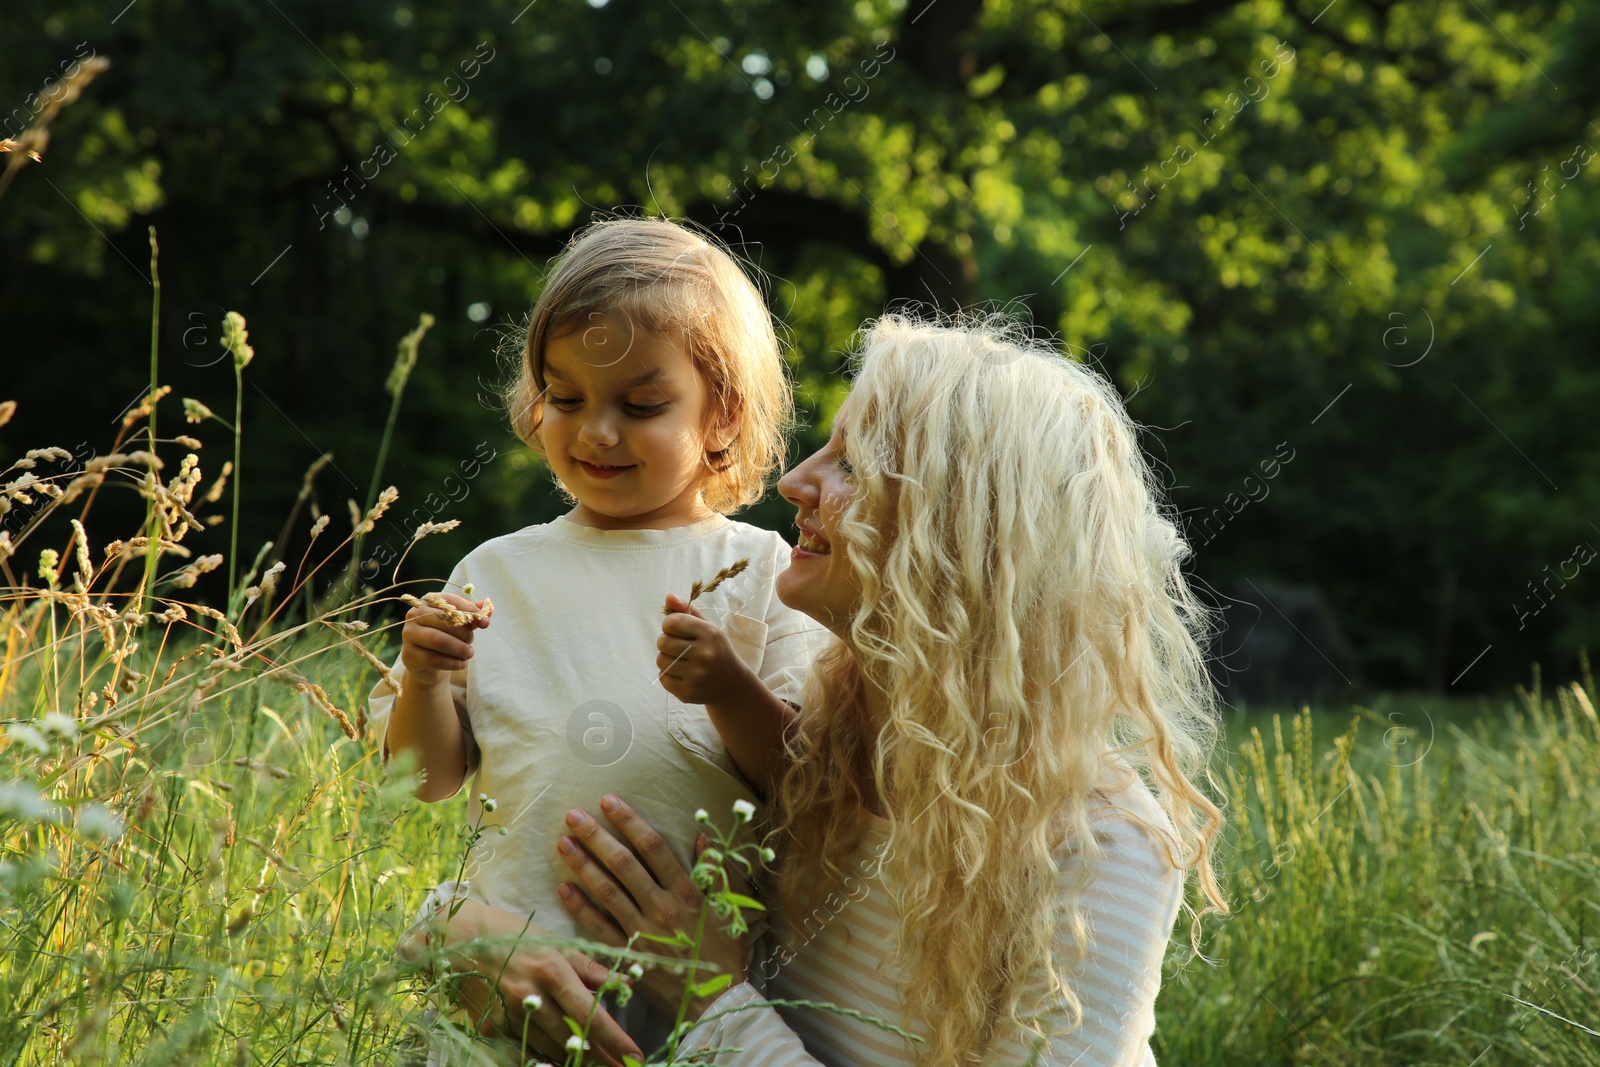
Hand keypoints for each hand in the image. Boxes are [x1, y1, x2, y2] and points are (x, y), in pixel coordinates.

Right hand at [401, 591, 490, 687]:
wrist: (428, 663)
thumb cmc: (447, 637)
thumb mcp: (462, 625)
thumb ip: (475, 616)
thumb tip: (489, 608)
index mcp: (428, 602)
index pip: (451, 602)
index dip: (470, 612)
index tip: (485, 624)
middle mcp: (414, 615)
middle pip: (444, 622)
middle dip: (464, 635)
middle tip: (472, 644)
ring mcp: (408, 635)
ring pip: (438, 640)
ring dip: (459, 649)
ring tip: (469, 654)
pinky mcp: (408, 655)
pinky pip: (433, 659)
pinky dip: (451, 663)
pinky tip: (461, 664)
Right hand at [403, 899, 642, 1065]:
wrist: (456, 939)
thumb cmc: (513, 934)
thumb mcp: (555, 942)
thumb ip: (591, 967)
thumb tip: (627, 981)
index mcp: (552, 970)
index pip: (590, 1014)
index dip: (615, 1040)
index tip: (636, 1056)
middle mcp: (531, 996)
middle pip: (573, 1040)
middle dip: (600, 1058)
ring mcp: (508, 1016)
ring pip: (550, 1050)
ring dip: (575, 1060)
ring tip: (598, 1065)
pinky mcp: (490, 1028)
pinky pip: (524, 1050)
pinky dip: (544, 1056)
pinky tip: (561, 1060)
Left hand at [557, 796, 748, 1021]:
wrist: (715, 1002)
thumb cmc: (725, 952)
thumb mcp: (727, 906)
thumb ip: (715, 869)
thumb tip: (704, 834)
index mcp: (687, 892)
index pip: (653, 847)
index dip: (629, 821)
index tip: (608, 801)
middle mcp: (662, 907)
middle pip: (623, 864)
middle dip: (597, 836)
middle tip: (573, 814)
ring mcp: (642, 932)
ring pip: (607, 891)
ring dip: (583, 865)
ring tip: (563, 842)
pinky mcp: (628, 956)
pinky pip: (599, 928)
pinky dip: (580, 908)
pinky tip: (564, 887)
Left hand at [657, 595, 752, 705]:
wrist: (732, 685)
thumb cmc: (716, 650)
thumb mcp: (707, 628)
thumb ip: (686, 612)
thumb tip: (668, 597)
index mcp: (709, 634)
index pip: (671, 622)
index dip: (669, 625)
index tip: (677, 630)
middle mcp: (704, 654)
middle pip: (662, 642)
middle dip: (666, 642)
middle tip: (679, 647)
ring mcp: (697, 676)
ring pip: (660, 661)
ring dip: (666, 659)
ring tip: (682, 661)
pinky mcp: (688, 693)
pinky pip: (663, 678)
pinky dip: (668, 675)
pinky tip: (683, 675)